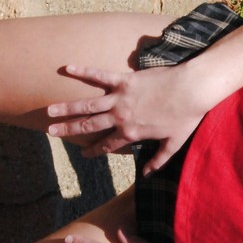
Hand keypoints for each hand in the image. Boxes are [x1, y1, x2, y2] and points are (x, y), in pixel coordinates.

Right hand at [45, 63, 212, 172]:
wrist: (192, 90)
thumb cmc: (186, 116)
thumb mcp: (173, 143)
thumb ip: (158, 160)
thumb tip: (147, 174)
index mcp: (132, 133)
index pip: (107, 145)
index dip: (93, 150)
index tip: (81, 153)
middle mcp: (121, 117)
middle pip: (89, 126)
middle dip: (69, 130)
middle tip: (52, 132)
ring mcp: (120, 98)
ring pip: (88, 105)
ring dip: (67, 108)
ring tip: (49, 111)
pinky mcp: (124, 80)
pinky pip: (99, 75)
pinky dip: (83, 71)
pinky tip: (67, 68)